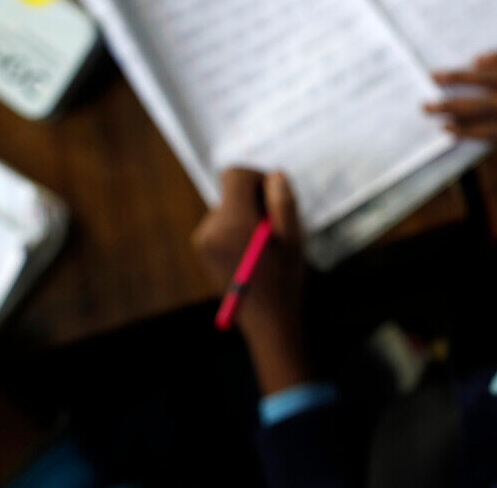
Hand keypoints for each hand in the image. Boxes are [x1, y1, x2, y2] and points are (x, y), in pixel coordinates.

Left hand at [192, 169, 313, 392]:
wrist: (267, 321)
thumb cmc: (285, 279)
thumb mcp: (294, 239)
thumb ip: (284, 203)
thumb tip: (275, 175)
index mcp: (232, 223)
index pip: (234, 175)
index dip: (257, 176)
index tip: (274, 195)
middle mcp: (210, 228)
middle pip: (231, 192)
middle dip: (255, 200)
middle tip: (275, 226)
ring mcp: (202, 240)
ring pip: (228, 208)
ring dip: (247, 216)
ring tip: (265, 244)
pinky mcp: (202, 250)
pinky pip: (221, 224)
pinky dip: (237, 228)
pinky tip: (252, 252)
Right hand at [425, 52, 496, 173]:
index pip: (492, 130)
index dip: (467, 130)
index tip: (444, 128)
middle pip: (483, 105)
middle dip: (452, 106)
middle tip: (427, 105)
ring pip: (490, 77)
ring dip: (461, 78)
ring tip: (436, 76)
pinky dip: (495, 58)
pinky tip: (477, 59)